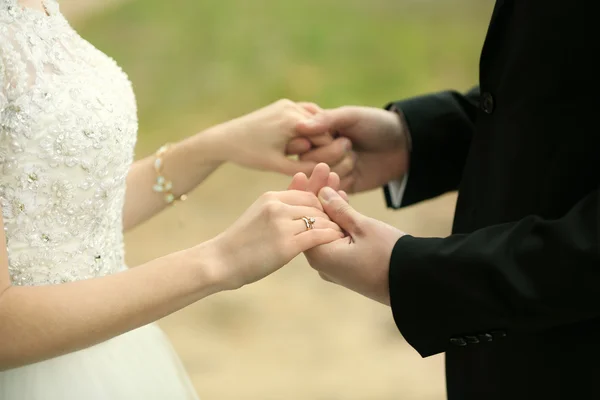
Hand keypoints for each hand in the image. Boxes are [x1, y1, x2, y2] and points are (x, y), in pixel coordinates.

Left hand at [205, 99, 333, 175]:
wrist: (225, 139)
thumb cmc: (250, 154)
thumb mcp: (278, 166)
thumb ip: (304, 168)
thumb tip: (329, 170)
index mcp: (292, 121)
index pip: (325, 137)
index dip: (329, 153)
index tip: (328, 166)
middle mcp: (292, 107)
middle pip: (323, 127)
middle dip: (324, 144)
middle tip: (325, 161)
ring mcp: (287, 103)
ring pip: (316, 120)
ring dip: (318, 135)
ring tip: (315, 153)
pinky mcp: (282, 105)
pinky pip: (305, 115)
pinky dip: (309, 127)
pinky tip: (307, 142)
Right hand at [209, 190, 343, 289]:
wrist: (221, 261)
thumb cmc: (241, 241)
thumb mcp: (259, 214)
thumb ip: (281, 206)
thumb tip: (301, 196)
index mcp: (271, 197)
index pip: (307, 195)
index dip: (321, 205)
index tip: (328, 217)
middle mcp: (277, 207)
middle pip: (315, 206)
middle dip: (329, 216)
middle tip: (340, 226)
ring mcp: (281, 225)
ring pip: (319, 220)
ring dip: (332, 227)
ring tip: (340, 235)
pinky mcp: (286, 245)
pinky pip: (318, 236)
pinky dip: (330, 237)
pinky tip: (335, 242)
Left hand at [290, 163, 403, 304]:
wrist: (413, 281)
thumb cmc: (388, 255)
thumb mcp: (363, 227)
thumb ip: (339, 210)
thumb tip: (322, 193)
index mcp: (320, 254)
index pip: (305, 218)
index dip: (307, 193)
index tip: (307, 172)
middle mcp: (322, 263)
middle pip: (313, 222)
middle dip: (319, 196)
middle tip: (322, 170)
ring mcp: (334, 266)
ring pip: (326, 229)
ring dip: (331, 207)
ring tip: (334, 179)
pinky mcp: (347, 266)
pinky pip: (337, 239)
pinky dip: (340, 222)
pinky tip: (342, 201)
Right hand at [295, 106, 409, 192]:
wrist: (403, 145)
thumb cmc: (376, 124)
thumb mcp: (351, 116)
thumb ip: (326, 120)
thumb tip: (298, 125)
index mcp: (315, 134)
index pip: (300, 143)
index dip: (317, 141)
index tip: (335, 134)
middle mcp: (316, 153)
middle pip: (308, 163)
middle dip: (331, 154)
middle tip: (349, 144)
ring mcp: (328, 172)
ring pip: (320, 177)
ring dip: (341, 167)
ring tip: (355, 157)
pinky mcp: (340, 187)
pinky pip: (333, 191)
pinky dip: (345, 181)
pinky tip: (356, 172)